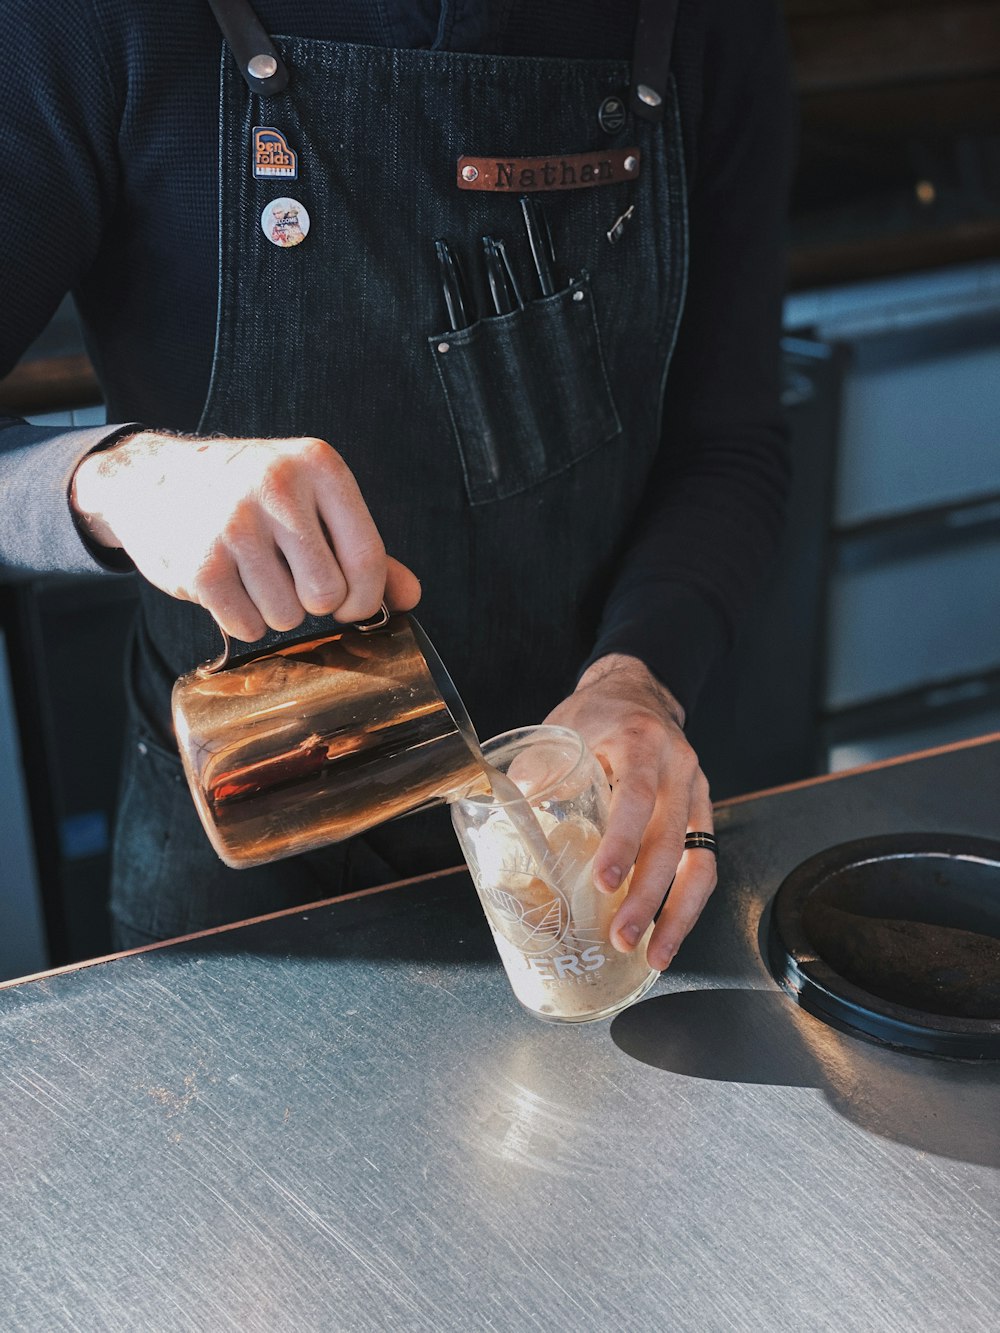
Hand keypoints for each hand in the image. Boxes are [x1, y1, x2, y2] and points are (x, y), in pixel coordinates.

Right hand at [72, 432, 419, 640]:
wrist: (153, 480)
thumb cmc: (249, 495)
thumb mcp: (311, 500)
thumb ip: (364, 548)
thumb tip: (412, 596)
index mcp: (319, 466)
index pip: (367, 559)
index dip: (365, 599)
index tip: (349, 604)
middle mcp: (277, 487)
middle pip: (328, 594)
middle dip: (316, 604)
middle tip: (293, 583)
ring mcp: (234, 525)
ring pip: (286, 616)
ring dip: (276, 612)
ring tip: (256, 577)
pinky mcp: (199, 564)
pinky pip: (246, 625)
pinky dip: (242, 620)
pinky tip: (230, 587)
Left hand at [544, 654, 716, 970]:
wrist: (638, 691)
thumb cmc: (595, 716)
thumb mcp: (560, 732)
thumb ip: (534, 776)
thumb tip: (499, 827)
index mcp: (640, 742)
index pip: (636, 795)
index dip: (623, 840)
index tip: (605, 881)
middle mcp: (678, 767)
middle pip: (671, 839)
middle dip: (649, 896)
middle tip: (622, 938)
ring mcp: (696, 792)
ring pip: (699, 861)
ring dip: (678, 914)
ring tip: (654, 955)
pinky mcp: (701, 814)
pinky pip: (704, 865)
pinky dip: (687, 904)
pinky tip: (668, 936)